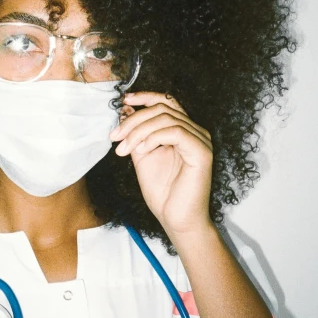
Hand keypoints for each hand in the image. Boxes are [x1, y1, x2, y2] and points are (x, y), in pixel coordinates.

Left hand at [110, 92, 213, 236]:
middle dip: (133, 120)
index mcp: (183, 130)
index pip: (166, 101)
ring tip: (124, 149)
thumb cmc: (163, 193)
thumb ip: (135, 133)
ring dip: (138, 131)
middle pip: (162, 108)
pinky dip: (153, 138)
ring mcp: (201, 140)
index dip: (145, 96)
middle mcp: (195, 131)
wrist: (176, 220)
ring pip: (166, 118)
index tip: (124, 100)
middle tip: (115, 137)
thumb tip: (125, 110)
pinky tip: (142, 151)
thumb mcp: (142, 156)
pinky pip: (175, 132)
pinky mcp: (202, 152)